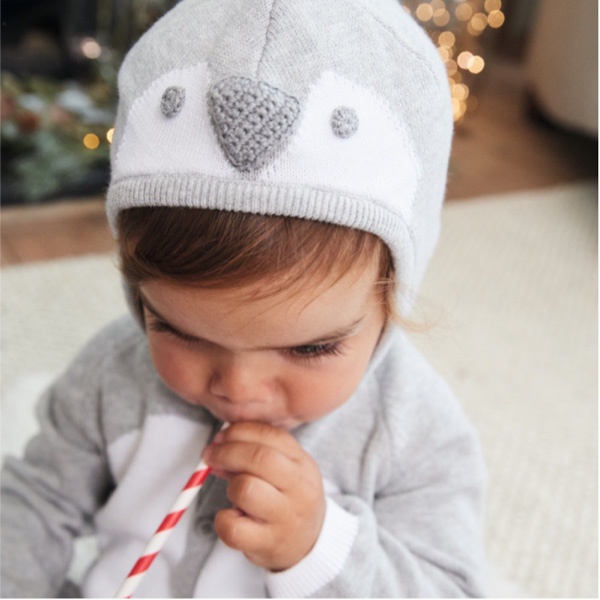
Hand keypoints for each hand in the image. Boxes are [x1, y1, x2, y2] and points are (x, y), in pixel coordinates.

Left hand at [202, 421, 325, 570]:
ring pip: (245, 489)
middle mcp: (298, 488)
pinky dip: (223, 520)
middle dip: (227, 452)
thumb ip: (258, 451)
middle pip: (258, 458)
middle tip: (210, 456)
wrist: (309, 541)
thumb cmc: (289, 498)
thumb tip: (219, 445)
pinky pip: (233, 528)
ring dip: (230, 487)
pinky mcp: (268, 543)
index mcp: (302, 463)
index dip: (239, 431)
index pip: (270, 434)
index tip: (221, 436)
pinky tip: (231, 517)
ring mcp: (285, 517)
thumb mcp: (287, 468)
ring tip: (234, 492)